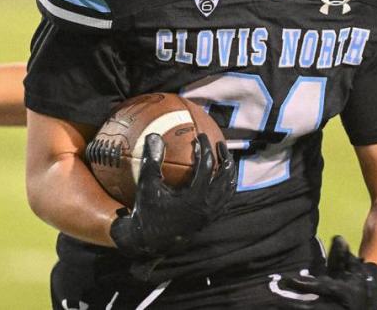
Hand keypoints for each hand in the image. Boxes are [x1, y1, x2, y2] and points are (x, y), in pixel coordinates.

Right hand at [109, 133, 235, 258]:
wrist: (150, 242)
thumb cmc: (147, 212)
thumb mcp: (147, 186)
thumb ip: (151, 161)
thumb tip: (154, 136)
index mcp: (195, 198)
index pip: (207, 167)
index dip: (205, 148)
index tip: (200, 136)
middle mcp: (207, 207)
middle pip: (226, 177)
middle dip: (225, 158)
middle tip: (219, 144)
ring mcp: (211, 214)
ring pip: (229, 189)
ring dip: (228, 172)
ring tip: (224, 158)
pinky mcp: (210, 219)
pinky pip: (225, 199)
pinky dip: (226, 185)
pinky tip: (219, 178)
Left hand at [282, 236, 376, 309]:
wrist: (369, 299)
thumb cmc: (355, 278)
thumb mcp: (351, 266)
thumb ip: (342, 254)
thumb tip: (338, 238)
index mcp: (343, 292)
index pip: (322, 288)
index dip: (306, 285)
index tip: (290, 280)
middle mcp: (337, 306)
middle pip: (313, 307)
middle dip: (294, 303)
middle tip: (274, 298)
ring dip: (292, 306)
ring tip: (273, 303)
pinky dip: (296, 308)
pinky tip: (279, 307)